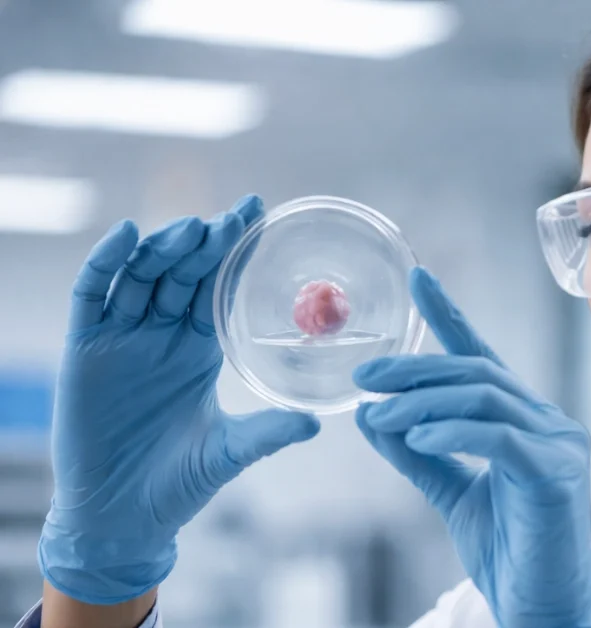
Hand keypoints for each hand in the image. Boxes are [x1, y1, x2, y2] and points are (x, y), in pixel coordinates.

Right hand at [40, 196, 320, 604]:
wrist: (123, 519)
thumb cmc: (179, 484)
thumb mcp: (231, 451)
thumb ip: (270, 431)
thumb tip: (318, 423)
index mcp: (199, 348)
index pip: (218, 286)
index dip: (235, 251)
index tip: (260, 216)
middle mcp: (161, 335)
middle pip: (183, 272)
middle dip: (207, 240)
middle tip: (236, 214)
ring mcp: (121, 338)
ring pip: (142, 275)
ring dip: (165, 246)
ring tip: (193, 228)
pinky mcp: (85, 349)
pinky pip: (92, 294)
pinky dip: (107, 262)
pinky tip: (128, 235)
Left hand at [353, 268, 590, 627]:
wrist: (545, 610)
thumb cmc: (511, 552)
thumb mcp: (453, 494)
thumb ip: (420, 454)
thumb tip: (371, 416)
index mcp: (526, 422)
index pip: (484, 358)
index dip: (450, 317)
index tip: (419, 279)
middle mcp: (549, 422)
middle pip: (478, 373)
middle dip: (417, 368)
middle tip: (366, 376)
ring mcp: (559, 444)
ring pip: (485, 398)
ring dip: (424, 400)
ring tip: (379, 411)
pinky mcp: (557, 473)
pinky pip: (499, 437)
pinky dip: (453, 431)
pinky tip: (416, 435)